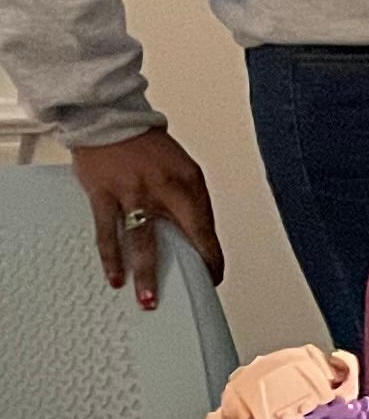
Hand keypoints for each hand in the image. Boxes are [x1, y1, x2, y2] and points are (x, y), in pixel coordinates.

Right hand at [71, 130, 220, 306]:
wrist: (111, 120)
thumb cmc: (147, 146)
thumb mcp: (180, 170)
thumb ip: (185, 201)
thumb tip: (192, 235)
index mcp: (189, 182)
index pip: (207, 227)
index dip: (212, 255)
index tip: (213, 275)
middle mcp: (165, 188)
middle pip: (183, 235)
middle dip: (188, 269)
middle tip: (187, 295)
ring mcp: (134, 192)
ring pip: (143, 241)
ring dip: (146, 273)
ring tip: (148, 299)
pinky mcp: (105, 195)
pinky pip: (108, 232)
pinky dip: (111, 258)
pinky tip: (115, 277)